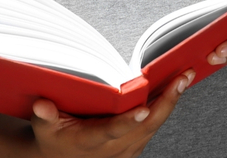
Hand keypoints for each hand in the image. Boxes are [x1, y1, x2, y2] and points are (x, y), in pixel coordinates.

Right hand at [29, 70, 193, 157]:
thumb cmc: (54, 137)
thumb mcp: (44, 128)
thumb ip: (44, 115)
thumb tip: (41, 104)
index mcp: (90, 142)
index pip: (112, 131)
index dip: (128, 121)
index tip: (143, 109)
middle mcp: (113, 148)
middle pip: (146, 126)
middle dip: (166, 101)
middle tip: (181, 78)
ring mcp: (127, 149)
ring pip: (155, 126)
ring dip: (171, 101)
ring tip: (184, 76)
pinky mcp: (135, 145)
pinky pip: (155, 126)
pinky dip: (167, 106)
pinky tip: (175, 87)